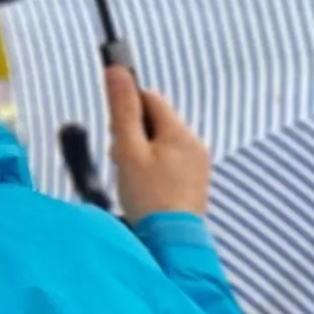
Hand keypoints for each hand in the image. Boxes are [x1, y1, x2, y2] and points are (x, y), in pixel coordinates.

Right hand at [104, 66, 209, 219]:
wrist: (171, 243)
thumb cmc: (149, 199)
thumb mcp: (128, 150)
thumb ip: (123, 109)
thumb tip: (116, 70)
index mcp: (180, 133)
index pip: (150, 98)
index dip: (128, 110)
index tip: (116, 131)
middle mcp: (194, 144)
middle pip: (156, 122)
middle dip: (134, 135)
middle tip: (123, 160)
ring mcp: (198, 165)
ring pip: (162, 144)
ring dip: (142, 155)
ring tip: (134, 181)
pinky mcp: (195, 184)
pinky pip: (171, 165)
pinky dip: (154, 172)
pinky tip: (146, 191)